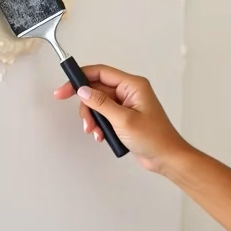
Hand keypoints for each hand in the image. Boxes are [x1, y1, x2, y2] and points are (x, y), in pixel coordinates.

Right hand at [52, 64, 191, 173]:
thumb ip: (101, 103)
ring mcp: (126, 104)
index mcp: (133, 85)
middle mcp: (129, 92)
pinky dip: (99, 125)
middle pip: (96, 90)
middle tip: (86, 122)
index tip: (64, 89)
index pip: (101, 73)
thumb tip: (83, 90)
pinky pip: (104, 115)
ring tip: (97, 133)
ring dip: (93, 119)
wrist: (166, 157)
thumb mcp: (124, 120)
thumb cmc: (155, 138)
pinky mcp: (124, 116)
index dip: (80, 78)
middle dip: (87, 107)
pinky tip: (103, 136)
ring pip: (98, 104)